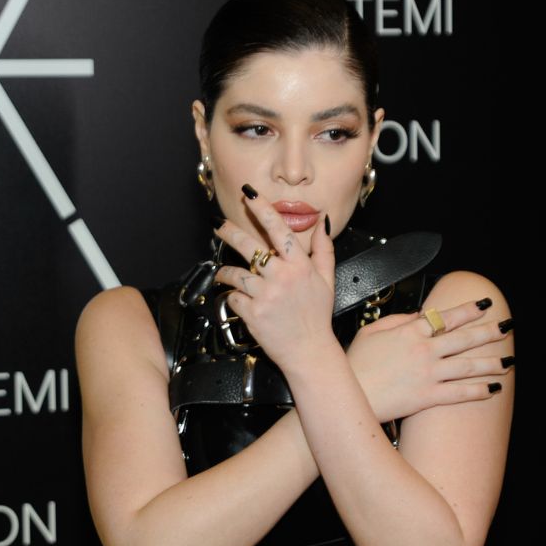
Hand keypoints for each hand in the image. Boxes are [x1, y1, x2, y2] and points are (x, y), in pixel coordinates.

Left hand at [211, 185, 339, 372]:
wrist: (309, 351)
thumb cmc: (317, 316)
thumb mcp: (327, 280)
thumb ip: (324, 249)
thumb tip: (323, 223)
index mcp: (301, 265)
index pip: (278, 229)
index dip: (262, 209)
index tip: (249, 194)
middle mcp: (282, 276)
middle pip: (249, 245)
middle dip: (230, 232)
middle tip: (218, 225)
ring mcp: (266, 295)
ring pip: (235, 273)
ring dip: (226, 272)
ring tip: (224, 273)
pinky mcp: (252, 312)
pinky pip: (233, 297)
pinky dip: (233, 298)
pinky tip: (239, 300)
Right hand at [347, 299, 512, 423]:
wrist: (347, 394)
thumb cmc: (355, 363)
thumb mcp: (370, 331)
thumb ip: (397, 321)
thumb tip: (418, 316)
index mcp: (410, 331)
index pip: (447, 316)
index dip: (469, 309)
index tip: (485, 304)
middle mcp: (424, 350)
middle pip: (464, 338)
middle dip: (489, 332)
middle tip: (507, 326)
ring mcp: (428, 374)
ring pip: (468, 366)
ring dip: (491, 362)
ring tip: (509, 361)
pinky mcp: (427, 397)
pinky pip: (459, 392)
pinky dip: (478, 390)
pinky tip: (493, 388)